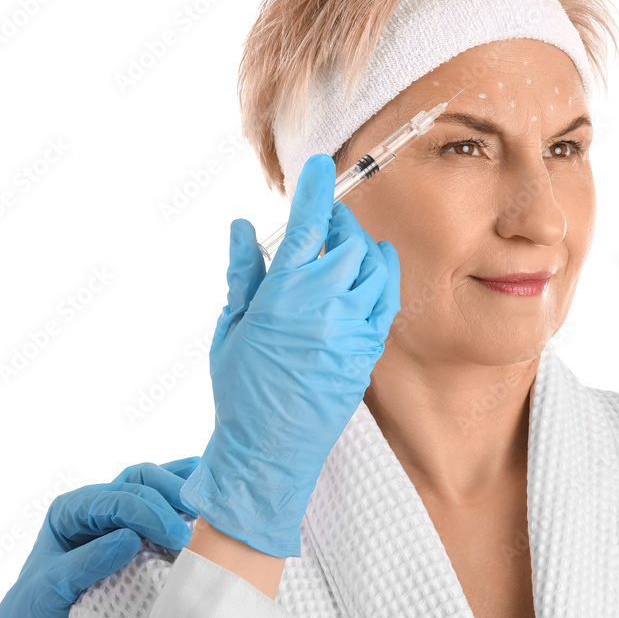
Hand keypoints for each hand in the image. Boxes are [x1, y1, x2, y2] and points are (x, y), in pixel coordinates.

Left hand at [0, 457, 198, 617]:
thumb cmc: (34, 613)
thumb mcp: (51, 589)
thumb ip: (87, 562)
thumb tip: (130, 538)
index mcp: (71, 510)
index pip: (116, 498)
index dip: (149, 513)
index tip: (175, 537)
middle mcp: (96, 505)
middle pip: (139, 480)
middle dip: (168, 496)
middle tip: (191, 528)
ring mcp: (118, 515)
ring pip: (154, 482)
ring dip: (181, 490)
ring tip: (204, 509)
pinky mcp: (137, 529)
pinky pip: (163, 500)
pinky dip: (184, 495)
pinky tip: (203, 502)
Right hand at [180, 153, 399, 557]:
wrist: (270, 450)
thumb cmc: (240, 391)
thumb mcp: (230, 327)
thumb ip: (243, 272)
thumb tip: (244, 227)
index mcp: (284, 295)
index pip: (308, 226)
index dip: (316, 191)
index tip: (322, 167)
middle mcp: (325, 305)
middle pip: (349, 240)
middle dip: (337, 222)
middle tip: (322, 222)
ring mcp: (353, 328)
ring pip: (375, 265)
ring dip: (360, 247)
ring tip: (341, 248)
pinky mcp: (369, 349)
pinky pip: (387, 298)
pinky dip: (379, 277)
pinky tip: (363, 277)